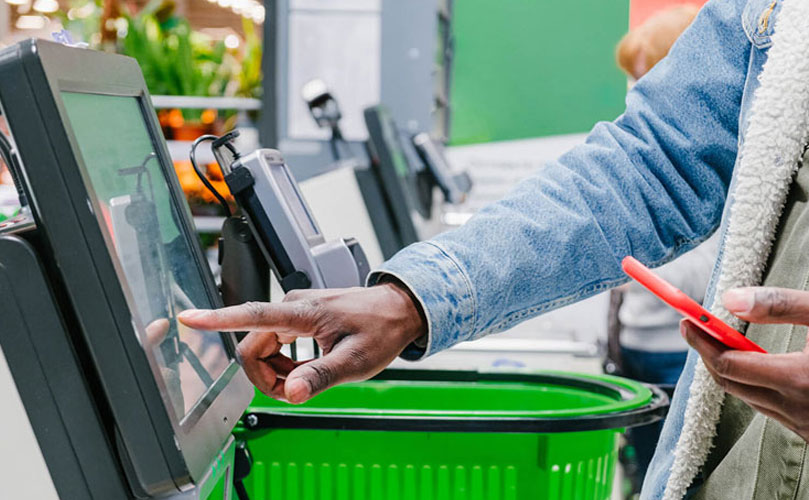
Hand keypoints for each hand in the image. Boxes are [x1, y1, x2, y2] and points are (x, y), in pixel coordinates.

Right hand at [178, 283, 426, 403]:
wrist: (399, 310)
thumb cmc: (381, 330)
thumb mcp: (355, 361)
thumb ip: (321, 376)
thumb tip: (292, 393)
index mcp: (302, 313)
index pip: (251, 315)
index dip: (217, 319)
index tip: (189, 319)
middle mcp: (292, 307)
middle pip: (253, 348)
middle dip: (266, 376)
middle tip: (298, 390)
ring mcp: (294, 311)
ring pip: (263, 348)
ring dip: (277, 372)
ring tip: (308, 378)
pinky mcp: (299, 317)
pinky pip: (276, 344)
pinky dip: (286, 364)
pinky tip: (308, 368)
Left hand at [681, 286, 808, 441]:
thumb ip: (781, 304)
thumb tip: (729, 298)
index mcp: (800, 380)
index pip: (725, 365)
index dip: (700, 341)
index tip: (685, 319)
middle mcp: (799, 410)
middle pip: (729, 384)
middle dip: (707, 354)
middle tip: (696, 327)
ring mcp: (807, 426)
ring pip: (748, 399)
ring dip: (730, 371)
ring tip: (722, 340)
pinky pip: (770, 410)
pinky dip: (754, 386)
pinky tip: (758, 365)